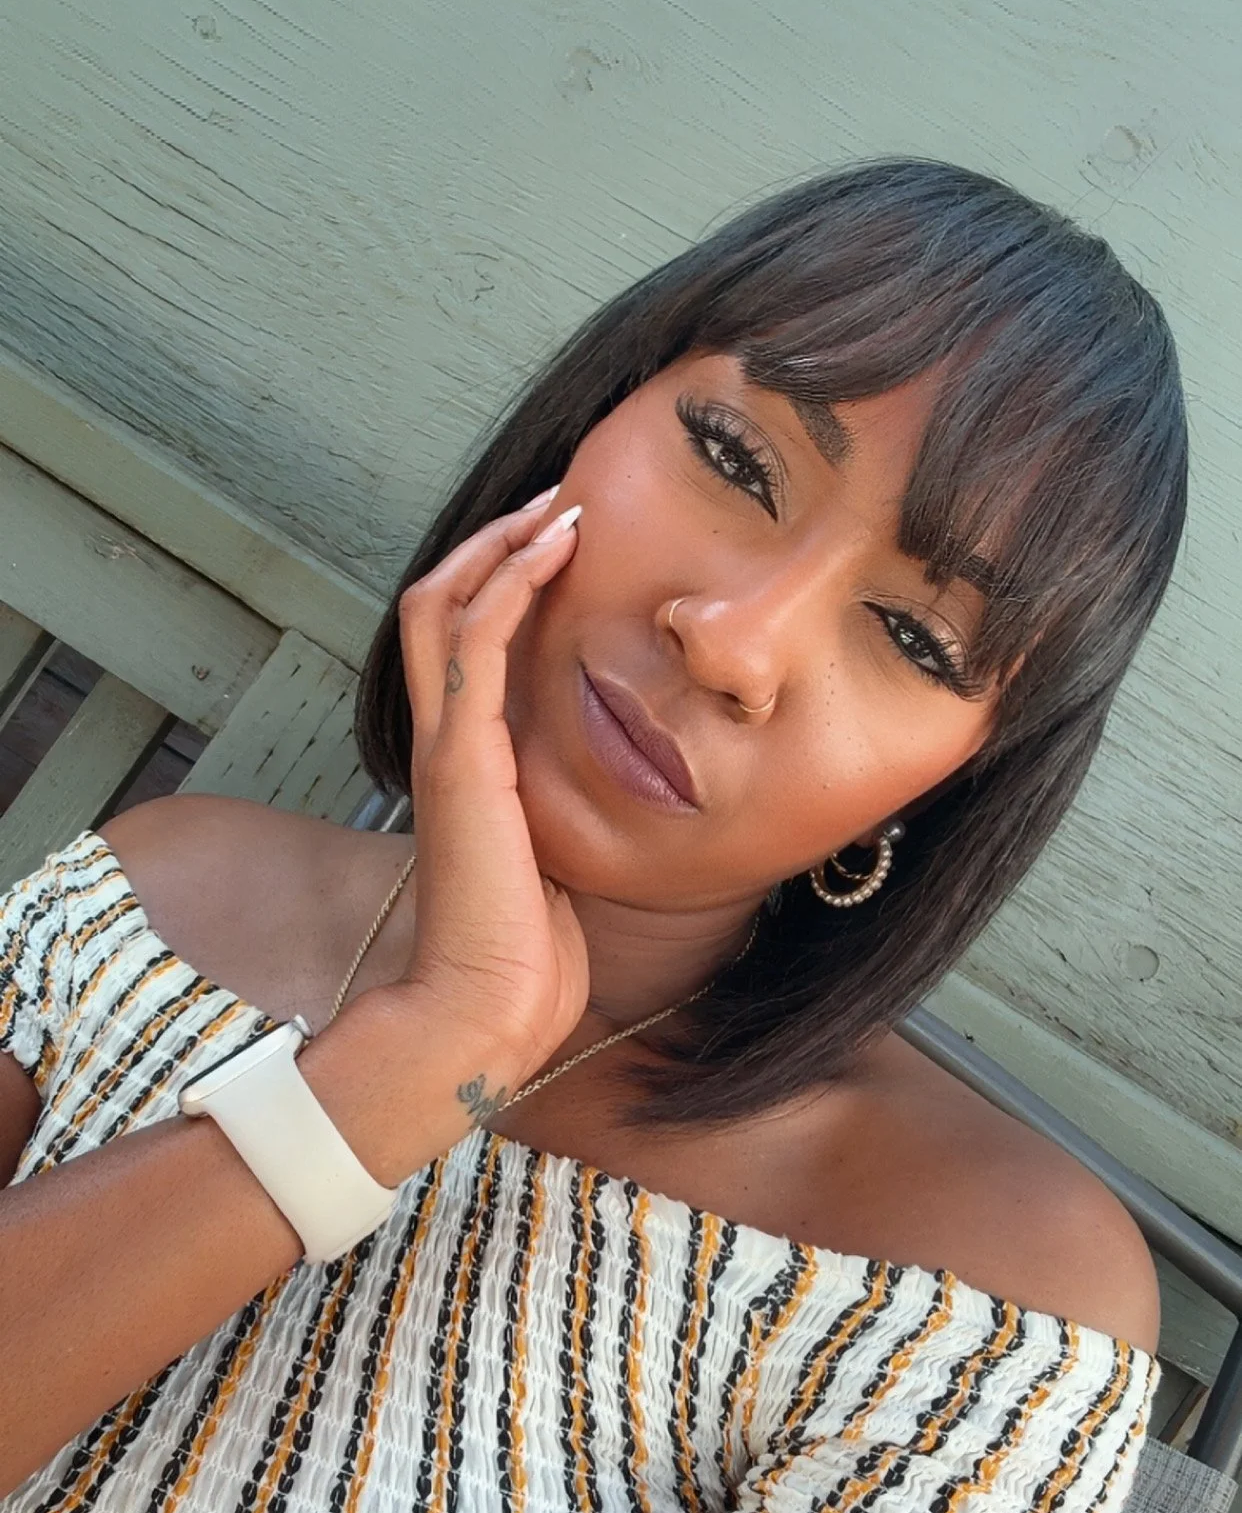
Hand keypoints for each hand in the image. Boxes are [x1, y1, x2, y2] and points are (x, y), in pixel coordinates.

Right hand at [395, 490, 591, 1108]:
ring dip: (503, 543)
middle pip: (438, 603)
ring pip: (444, 603)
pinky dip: (510, 579)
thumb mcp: (562, 862)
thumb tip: (629, 796)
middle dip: (497, 542)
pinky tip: (556, 546)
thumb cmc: (527, 958)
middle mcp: (443, 743)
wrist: (485, 1011)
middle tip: (560, 501)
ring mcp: (445, 745)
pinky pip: (472, 639)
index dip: (504, 583)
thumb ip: (570, 814)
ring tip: (561, 504)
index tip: (566, 543)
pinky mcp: (461, 757)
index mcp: (465, 764)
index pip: (463, 643)